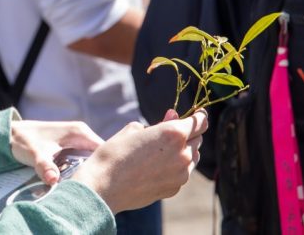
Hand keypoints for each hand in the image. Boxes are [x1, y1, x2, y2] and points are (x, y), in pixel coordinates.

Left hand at [10, 120, 103, 184]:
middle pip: (100, 156)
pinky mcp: (70, 149)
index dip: (107, 166)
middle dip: (99, 172)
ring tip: (88, 189)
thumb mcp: (35, 154)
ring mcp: (76, 141)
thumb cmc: (23, 140)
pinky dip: (81, 172)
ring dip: (89, 174)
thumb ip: (44, 166)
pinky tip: (77, 184)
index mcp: (79, 132)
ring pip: (91, 160)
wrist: (9, 134)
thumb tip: (53, 180)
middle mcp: (81, 135)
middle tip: (96, 190)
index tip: (105, 183)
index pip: (104, 150)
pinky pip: (82, 161)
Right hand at [71, 109, 207, 212]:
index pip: (200, 122)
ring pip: (192, 158)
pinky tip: (155, 166)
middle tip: (170, 131)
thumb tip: (172, 117)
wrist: (103, 186)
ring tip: (161, 150)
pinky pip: (182, 173)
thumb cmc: (115, 153)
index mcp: (173, 134)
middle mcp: (183, 155)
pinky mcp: (174, 189)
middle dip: (188, 134)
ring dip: (184, 151)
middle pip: (198, 140)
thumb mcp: (134, 130)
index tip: (197, 114)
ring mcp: (181, 175)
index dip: (199, 116)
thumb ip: (159, 123)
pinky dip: (175, 167)